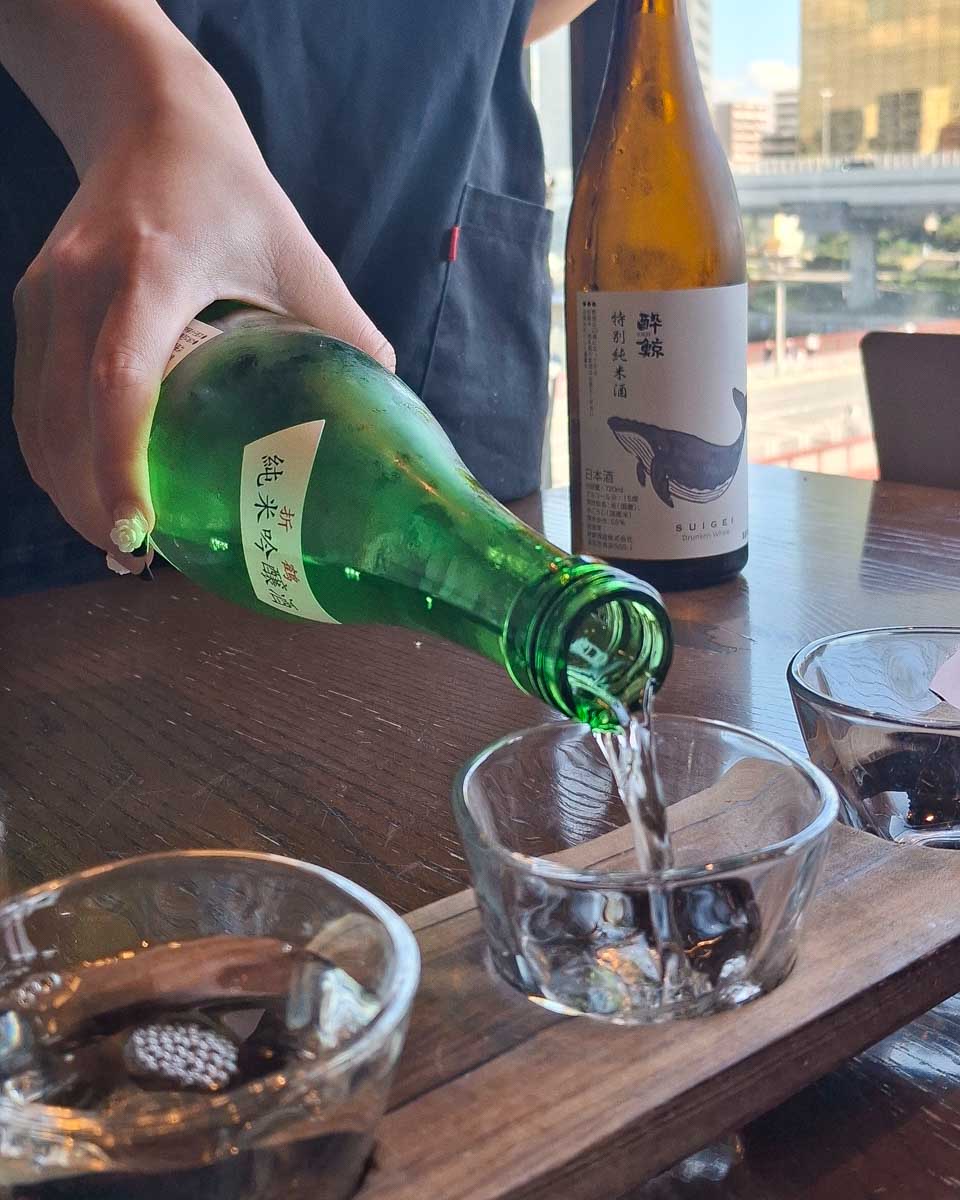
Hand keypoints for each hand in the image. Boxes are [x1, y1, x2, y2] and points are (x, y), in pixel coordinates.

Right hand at [13, 81, 393, 567]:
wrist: (148, 118)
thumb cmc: (234, 191)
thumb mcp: (301, 254)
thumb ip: (347, 333)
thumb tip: (386, 418)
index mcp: (151, 269)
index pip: (119, 382)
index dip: (120, 465)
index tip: (140, 530)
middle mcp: (82, 282)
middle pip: (64, 417)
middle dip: (91, 500)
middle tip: (138, 557)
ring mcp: (46, 293)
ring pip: (36, 416)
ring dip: (67, 487)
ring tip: (118, 540)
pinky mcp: (32, 301)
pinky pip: (31, 396)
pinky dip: (54, 452)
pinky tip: (91, 488)